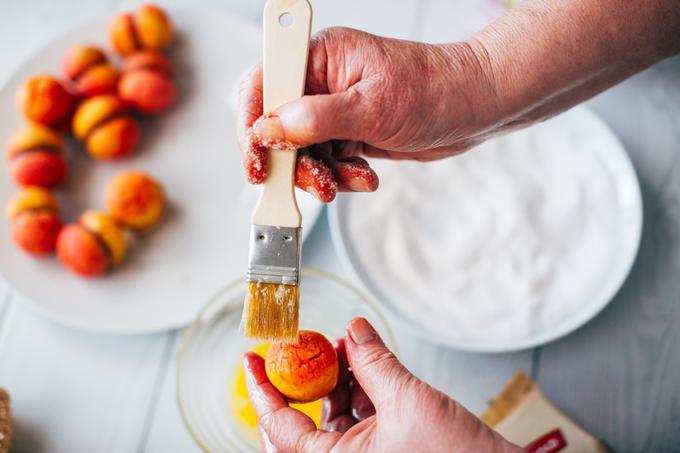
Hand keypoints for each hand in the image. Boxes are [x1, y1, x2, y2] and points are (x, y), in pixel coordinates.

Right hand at [238, 0, 679, 202]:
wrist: (475, 108)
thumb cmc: (436, 90)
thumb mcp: (373, 107)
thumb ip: (315, 119)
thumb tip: (268, 130)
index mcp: (320, 57)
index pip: (263, 86)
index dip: (252, 125)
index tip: (258, 160)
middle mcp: (321, 82)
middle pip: (276, 126)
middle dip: (293, 161)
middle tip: (315, 183)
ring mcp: (334, 109)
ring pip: (301, 150)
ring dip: (321, 174)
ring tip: (351, 180)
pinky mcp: (348, 132)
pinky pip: (326, 160)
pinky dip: (340, 176)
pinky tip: (364, 176)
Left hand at [244, 317, 521, 451]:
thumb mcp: (406, 400)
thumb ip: (373, 361)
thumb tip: (354, 328)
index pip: (280, 427)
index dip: (262, 389)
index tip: (252, 360)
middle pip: (303, 421)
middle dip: (304, 380)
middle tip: (298, 350)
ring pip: (333, 415)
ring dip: (337, 378)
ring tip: (344, 345)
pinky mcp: (385, 449)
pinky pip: (358, 416)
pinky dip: (359, 388)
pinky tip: (364, 360)